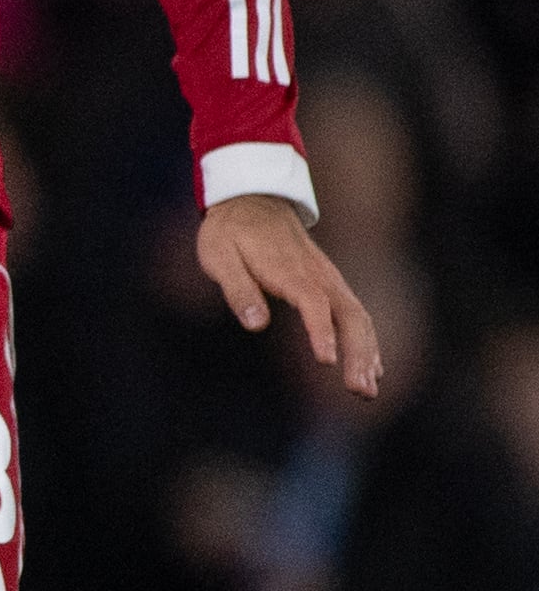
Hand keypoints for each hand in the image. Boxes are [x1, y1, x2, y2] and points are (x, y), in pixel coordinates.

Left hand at [197, 192, 382, 397]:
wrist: (252, 199)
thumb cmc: (230, 232)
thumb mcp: (219, 256)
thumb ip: (238, 289)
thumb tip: (256, 323)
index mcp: (290, 271)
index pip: (313, 304)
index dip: (321, 332)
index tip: (327, 360)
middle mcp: (318, 276)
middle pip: (349, 316)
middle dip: (358, 354)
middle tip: (359, 391)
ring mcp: (329, 279)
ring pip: (358, 317)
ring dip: (367, 353)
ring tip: (368, 390)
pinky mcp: (331, 283)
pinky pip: (355, 313)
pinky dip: (366, 340)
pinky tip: (373, 367)